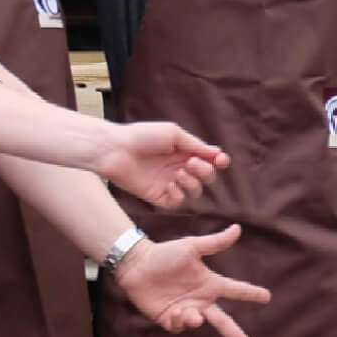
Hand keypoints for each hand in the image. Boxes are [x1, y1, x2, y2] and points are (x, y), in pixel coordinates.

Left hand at [91, 121, 228, 207]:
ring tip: (178, 174)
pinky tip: (170, 186)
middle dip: (205, 172)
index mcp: (184, 152)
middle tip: (190, 164)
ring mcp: (169, 183)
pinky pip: (177, 203)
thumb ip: (195, 145)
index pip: (209, 160)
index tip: (221, 160)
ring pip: (195, 192)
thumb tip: (217, 153)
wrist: (115, 149)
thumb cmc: (142, 136)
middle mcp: (179, 168)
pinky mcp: (157, 196)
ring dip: (192, 184)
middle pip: (206, 178)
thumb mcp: (173, 133)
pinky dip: (178, 196)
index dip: (218, 161)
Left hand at [109, 225, 269, 336]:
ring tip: (187, 312)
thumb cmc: (164, 254)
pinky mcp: (169, 320)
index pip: (236, 291)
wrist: (136, 265)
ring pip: (198, 324)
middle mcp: (201, 300)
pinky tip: (173, 311)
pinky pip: (180, 327)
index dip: (251, 294)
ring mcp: (185, 311)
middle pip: (224, 323)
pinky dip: (179, 322)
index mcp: (210, 284)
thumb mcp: (191, 247)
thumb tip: (238, 228)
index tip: (267, 297)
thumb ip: (215, 242)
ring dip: (194, 320)